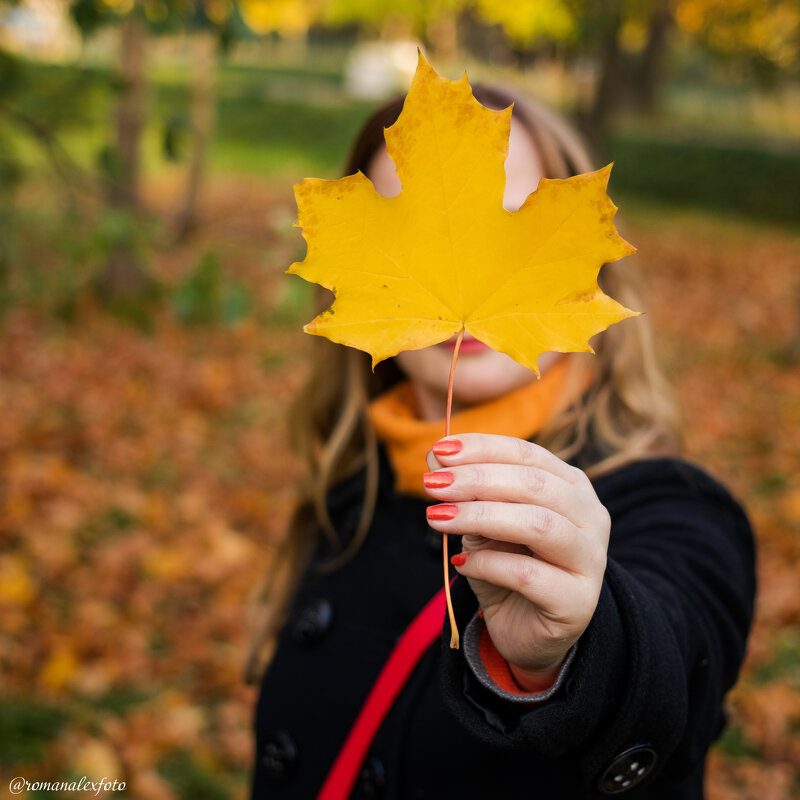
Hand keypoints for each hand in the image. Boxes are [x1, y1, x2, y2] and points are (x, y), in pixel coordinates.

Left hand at [424, 433, 609, 689]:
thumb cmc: (505, 565)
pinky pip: (528, 575)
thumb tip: (436, 457)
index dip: (483, 449)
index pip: (528, 455)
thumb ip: (465, 491)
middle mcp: (590, 517)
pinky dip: (488, 564)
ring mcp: (590, 559)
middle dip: (478, 479)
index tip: (439, 451)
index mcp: (571, 486)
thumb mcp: (481, 523)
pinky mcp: (578, 602)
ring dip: (481, 516)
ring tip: (437, 517)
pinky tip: (461, 564)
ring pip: (538, 525)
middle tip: (433, 484)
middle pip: (535, 485)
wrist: (524, 631)